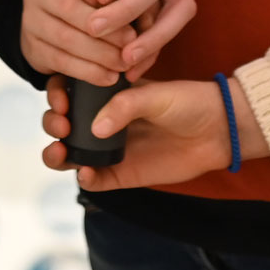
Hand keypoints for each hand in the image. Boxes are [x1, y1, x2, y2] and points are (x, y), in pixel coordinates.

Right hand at [39, 72, 264, 187]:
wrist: (217, 131)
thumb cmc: (188, 103)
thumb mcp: (156, 94)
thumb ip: (124, 106)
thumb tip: (94, 128)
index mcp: (108, 92)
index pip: (69, 90)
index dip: (56, 93)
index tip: (60, 98)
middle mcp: (103, 119)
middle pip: (62, 122)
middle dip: (52, 122)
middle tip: (61, 124)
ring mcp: (110, 147)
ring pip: (71, 153)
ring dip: (57, 153)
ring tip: (60, 151)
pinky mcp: (122, 173)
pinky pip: (94, 179)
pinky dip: (83, 178)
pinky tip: (86, 172)